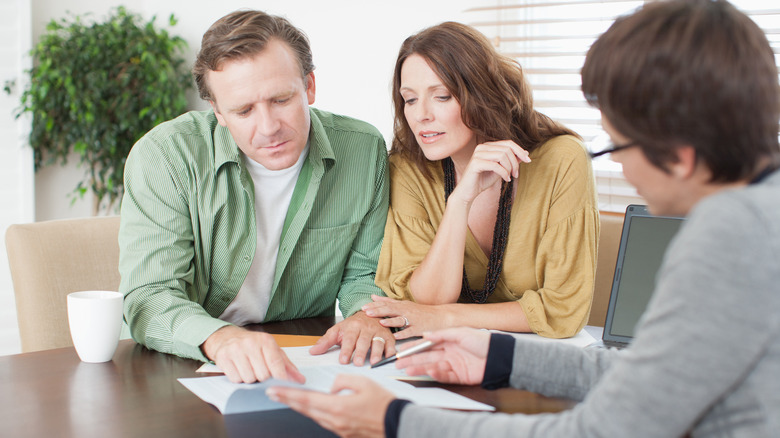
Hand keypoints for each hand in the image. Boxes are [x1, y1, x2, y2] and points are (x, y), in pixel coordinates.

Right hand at [201, 325, 304, 383]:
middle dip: (263, 378)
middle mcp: (250, 343)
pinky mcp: (223, 357)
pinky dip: (239, 378)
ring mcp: (236, 350)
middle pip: (263, 375)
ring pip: (249, 378)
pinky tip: (239, 369)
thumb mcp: (272, 350)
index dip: (280, 378)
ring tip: (249, 369)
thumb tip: (300, 380)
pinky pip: (235, 379)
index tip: (282, 385)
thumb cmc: (253, 345)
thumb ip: (287, 366)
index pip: (275, 363)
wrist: (228, 337)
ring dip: (251, 379)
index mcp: (266, 340)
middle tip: (261, 372)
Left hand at [267, 375, 393, 437]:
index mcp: (337, 407)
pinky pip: (324, 421)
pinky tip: (312, 408)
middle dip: (287, 401)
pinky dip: (314, 413)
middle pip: (305, 410)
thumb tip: (332, 387)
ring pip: (313, 416)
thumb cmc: (383, 403)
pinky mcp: (344, 433)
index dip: (288, 395)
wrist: (397, 423)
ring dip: (300, 407)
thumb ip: (343, 381)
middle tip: (273, 394)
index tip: (274, 391)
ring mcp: (339, 429)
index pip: (305, 400)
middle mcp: (335, 420)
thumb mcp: (363, 382)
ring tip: (289, 399)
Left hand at [309, 311, 394, 365]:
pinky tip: (388, 357)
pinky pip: (391, 343)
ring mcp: (378, 331)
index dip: (346, 350)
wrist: (369, 313)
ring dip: (376, 352)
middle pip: (363, 341)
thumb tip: (312, 351)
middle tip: (357, 363)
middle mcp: (366, 328)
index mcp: (352, 326)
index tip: (343, 360)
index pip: (348, 339)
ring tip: (373, 361)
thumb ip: (325, 341)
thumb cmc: (352, 326)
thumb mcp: (337, 330)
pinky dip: (391, 350)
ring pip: (378, 341)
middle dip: (361, 352)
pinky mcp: (388, 336)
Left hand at [362, 295, 453, 339]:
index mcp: (401, 305)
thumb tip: (373, 296)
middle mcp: (406, 310)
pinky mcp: (419, 328)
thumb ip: (388, 301)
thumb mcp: (404, 304)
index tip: (363, 307)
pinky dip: (403, 333)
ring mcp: (413, 319)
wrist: (440, 317)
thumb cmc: (421, 312)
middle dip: (378, 311)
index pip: (385, 304)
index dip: (374, 305)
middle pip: (390, 310)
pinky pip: (411, 331)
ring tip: (380, 322)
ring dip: (390, 321)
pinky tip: (396, 336)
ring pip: (400, 320)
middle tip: (367, 312)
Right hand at [396, 327, 489, 384]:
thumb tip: (426, 335)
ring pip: (433, 367)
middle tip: (398, 363)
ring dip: (420, 368)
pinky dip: (436, 374)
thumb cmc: (483, 341)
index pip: (427, 345)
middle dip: (412, 360)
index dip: (414, 348)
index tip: (401, 351)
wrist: (499, 355)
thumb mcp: (461, 332)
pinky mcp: (460, 376)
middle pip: (427, 357)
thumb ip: (442, 334)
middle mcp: (449, 354)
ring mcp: (454, 365)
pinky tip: (428, 372)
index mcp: (449, 342)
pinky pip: (444, 376)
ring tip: (408, 370)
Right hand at [450, 140, 530, 204]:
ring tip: (510, 177)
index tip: (529, 160)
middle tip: (516, 174)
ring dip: (510, 167)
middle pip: (507, 149)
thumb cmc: (483, 180)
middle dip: (515, 162)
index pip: (508, 143)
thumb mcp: (501, 170)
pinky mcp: (475, 163)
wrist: (468, 192)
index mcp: (487, 146)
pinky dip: (504, 173)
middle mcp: (482, 147)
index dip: (520, 151)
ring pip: (502, 155)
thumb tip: (526, 153)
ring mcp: (477, 154)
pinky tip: (506, 179)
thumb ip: (511, 161)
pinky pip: (496, 165)